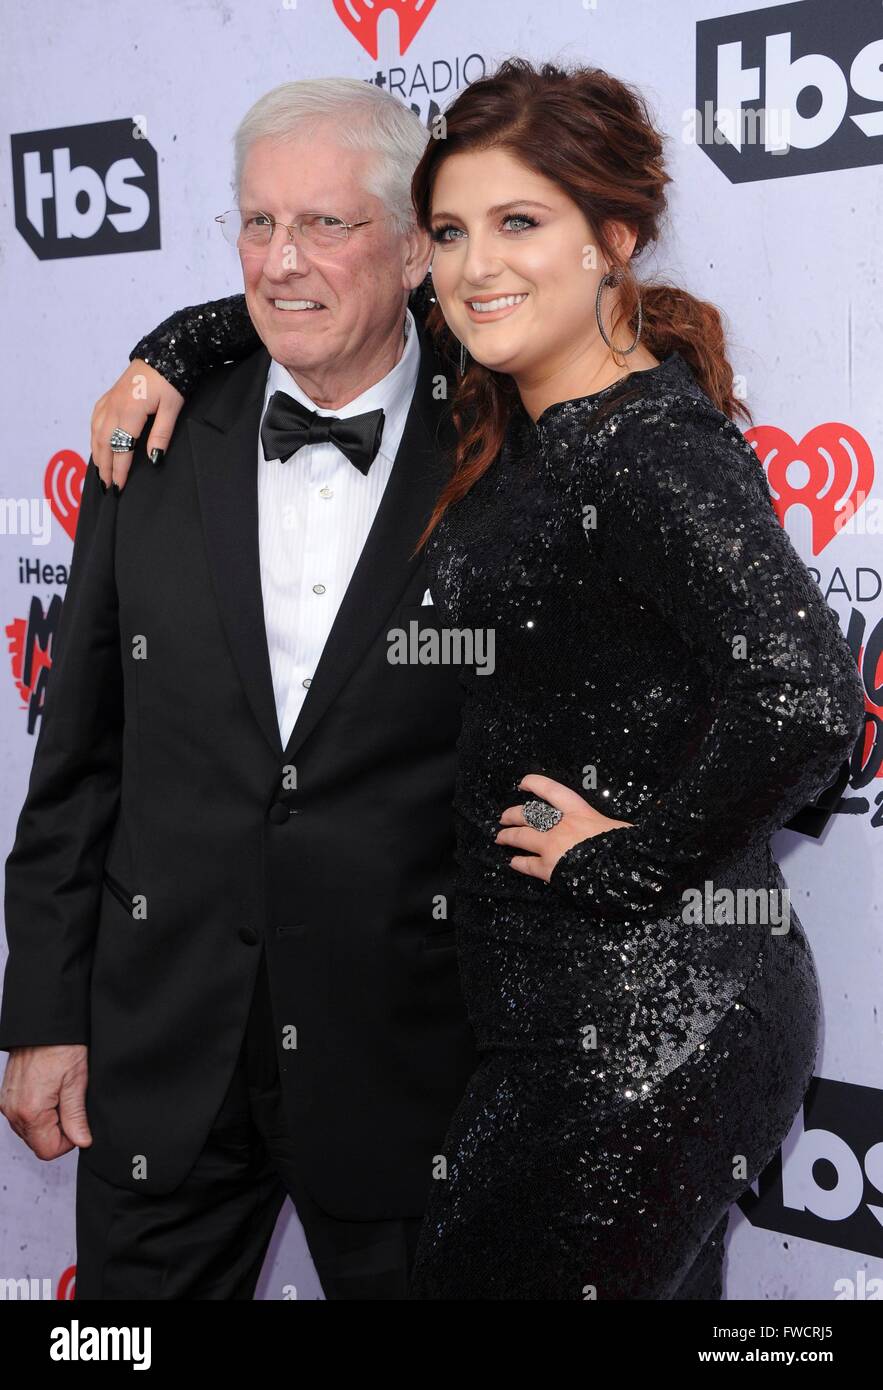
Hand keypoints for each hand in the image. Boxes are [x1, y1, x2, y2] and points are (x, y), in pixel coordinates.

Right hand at [0, 1044, 91, 1158]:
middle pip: (37, 1143)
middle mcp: (13, 1111)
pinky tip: (49, 1092)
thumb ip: (76, 1117)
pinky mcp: (7, 1096)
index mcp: (31, 1111)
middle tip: (69, 1103)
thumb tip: (82, 1141)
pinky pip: (23, 1117)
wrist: (42, 1024)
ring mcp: (8, 1104)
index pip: (48, 1150)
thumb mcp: (76, 1081)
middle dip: (57, 1131)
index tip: (77, 1123)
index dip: (68, 1141)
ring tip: (59, 1095)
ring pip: (30, 1131)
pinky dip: (37, 1112)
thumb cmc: (60, 1046)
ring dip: (47, 1121)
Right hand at [91, 359, 183, 491]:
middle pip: (104, 443)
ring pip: (96, 432)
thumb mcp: (172, 408)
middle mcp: (115, 406)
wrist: (163, 353)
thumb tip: (153, 459)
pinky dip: (94, 435)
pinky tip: (97, 444)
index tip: (118, 487)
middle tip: (107, 486)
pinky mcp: (110, 395)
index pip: (121, 448)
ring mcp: (110, 400)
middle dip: (105, 467)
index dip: (119, 470)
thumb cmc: (171, 380)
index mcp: (130, 411)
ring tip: (101, 472)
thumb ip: (161, 435)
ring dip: (97, 454)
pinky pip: (95, 419)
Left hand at [496, 773, 632, 882]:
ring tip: (500, 837)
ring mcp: (551, 846)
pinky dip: (518, 863)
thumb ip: (605, 826)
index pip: (551, 790)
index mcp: (579, 811)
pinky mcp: (548, 869)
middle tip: (504, 817)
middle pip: (528, 814)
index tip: (522, 783)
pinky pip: (527, 865)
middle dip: (513, 814)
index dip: (534, 784)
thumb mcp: (619, 827)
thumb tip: (613, 830)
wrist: (620, 871)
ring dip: (508, 836)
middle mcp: (560, 825)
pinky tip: (512, 863)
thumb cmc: (625, 847)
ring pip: (521, 837)